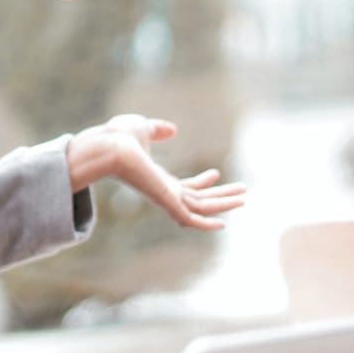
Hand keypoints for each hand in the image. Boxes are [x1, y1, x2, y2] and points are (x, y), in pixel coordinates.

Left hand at [67, 114, 246, 230]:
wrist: (109, 145)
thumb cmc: (119, 137)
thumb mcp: (143, 128)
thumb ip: (158, 130)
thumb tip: (172, 130)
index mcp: (157, 179)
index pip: (184, 187)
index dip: (202, 183)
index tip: (216, 172)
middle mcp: (163, 192)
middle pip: (199, 200)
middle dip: (221, 197)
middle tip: (243, 193)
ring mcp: (165, 198)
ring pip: (201, 208)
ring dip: (224, 204)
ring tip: (244, 198)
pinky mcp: (166, 202)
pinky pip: (190, 218)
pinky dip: (206, 224)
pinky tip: (223, 224)